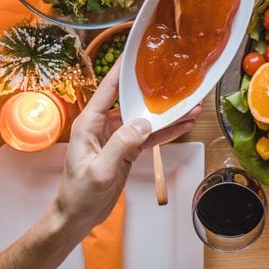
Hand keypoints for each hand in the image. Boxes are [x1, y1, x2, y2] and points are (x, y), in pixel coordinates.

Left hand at [52, 57, 200, 233]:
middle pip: (131, 101)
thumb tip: (143, 124)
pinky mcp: (126, 150)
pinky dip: (165, 131)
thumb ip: (121, 145)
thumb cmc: (79, 194)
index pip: (108, 89)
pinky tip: (182, 125)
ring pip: (144, 119)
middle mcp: (103, 125)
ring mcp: (116, 137)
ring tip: (190, 105)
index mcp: (89, 123)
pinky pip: (148, 136)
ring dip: (166, 114)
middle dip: (154, 91)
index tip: (137, 52)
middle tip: (175, 79)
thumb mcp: (100, 170)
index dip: (122, 69)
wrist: (77, 216)